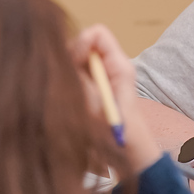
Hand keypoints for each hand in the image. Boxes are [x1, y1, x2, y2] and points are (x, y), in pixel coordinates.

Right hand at [72, 25, 161, 171]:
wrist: (130, 160)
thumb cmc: (121, 138)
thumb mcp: (100, 110)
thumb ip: (83, 83)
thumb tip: (63, 61)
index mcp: (119, 66)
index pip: (96, 33)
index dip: (81, 43)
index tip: (74, 65)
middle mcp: (110, 67)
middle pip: (82, 44)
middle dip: (69, 59)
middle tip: (67, 84)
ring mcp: (101, 78)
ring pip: (74, 60)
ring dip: (66, 74)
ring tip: (68, 96)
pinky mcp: (92, 90)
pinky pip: (73, 76)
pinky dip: (66, 84)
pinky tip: (68, 102)